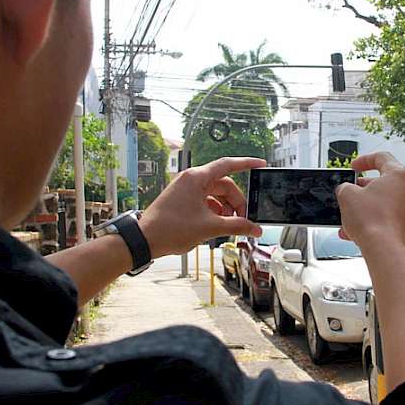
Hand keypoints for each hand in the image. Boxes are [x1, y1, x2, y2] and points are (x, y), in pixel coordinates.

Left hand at [139, 157, 265, 256]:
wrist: (144, 240)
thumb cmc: (170, 229)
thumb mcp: (209, 228)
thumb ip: (236, 226)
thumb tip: (254, 228)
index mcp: (197, 178)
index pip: (227, 164)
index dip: (246, 164)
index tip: (260, 164)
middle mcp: (191, 180)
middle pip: (223, 185)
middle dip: (236, 202)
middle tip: (243, 219)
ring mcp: (185, 189)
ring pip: (215, 194)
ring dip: (225, 208)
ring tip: (229, 225)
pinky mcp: (182, 199)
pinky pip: (205, 201)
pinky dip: (214, 211)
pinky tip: (216, 225)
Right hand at [336, 152, 404, 251]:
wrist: (384, 250)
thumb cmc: (373, 221)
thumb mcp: (347, 195)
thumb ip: (345, 187)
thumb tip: (346, 191)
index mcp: (398, 175)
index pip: (382, 157)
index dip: (364, 160)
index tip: (354, 166)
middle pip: (383, 182)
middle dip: (362, 188)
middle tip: (349, 192)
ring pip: (383, 203)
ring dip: (364, 207)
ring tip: (348, 215)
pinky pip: (385, 219)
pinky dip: (370, 222)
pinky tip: (353, 231)